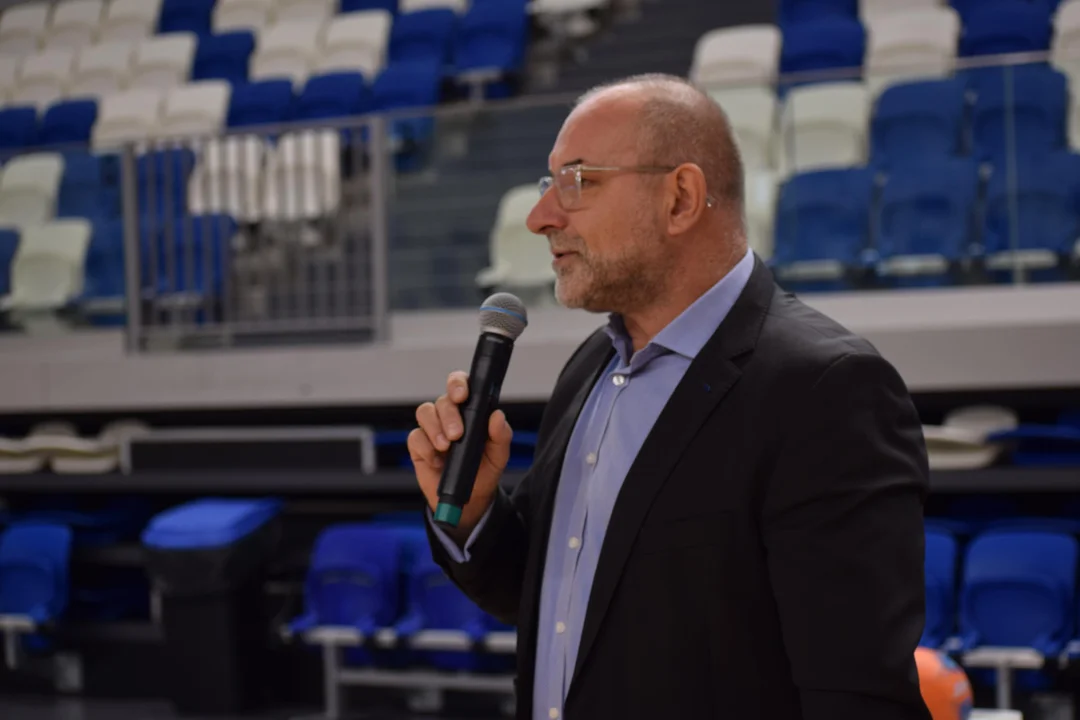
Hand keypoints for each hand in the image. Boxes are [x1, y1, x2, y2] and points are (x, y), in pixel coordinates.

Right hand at [408, 370, 512, 541]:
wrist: (469, 498)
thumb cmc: (484, 470)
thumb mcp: (499, 455)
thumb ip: (501, 435)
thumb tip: (497, 416)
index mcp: (470, 411)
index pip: (460, 385)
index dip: (458, 384)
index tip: (462, 395)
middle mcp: (449, 416)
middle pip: (442, 401)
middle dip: (449, 415)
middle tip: (456, 434)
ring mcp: (432, 429)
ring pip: (424, 412)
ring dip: (434, 429)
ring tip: (445, 447)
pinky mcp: (419, 446)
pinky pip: (415, 437)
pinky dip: (425, 447)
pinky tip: (436, 460)